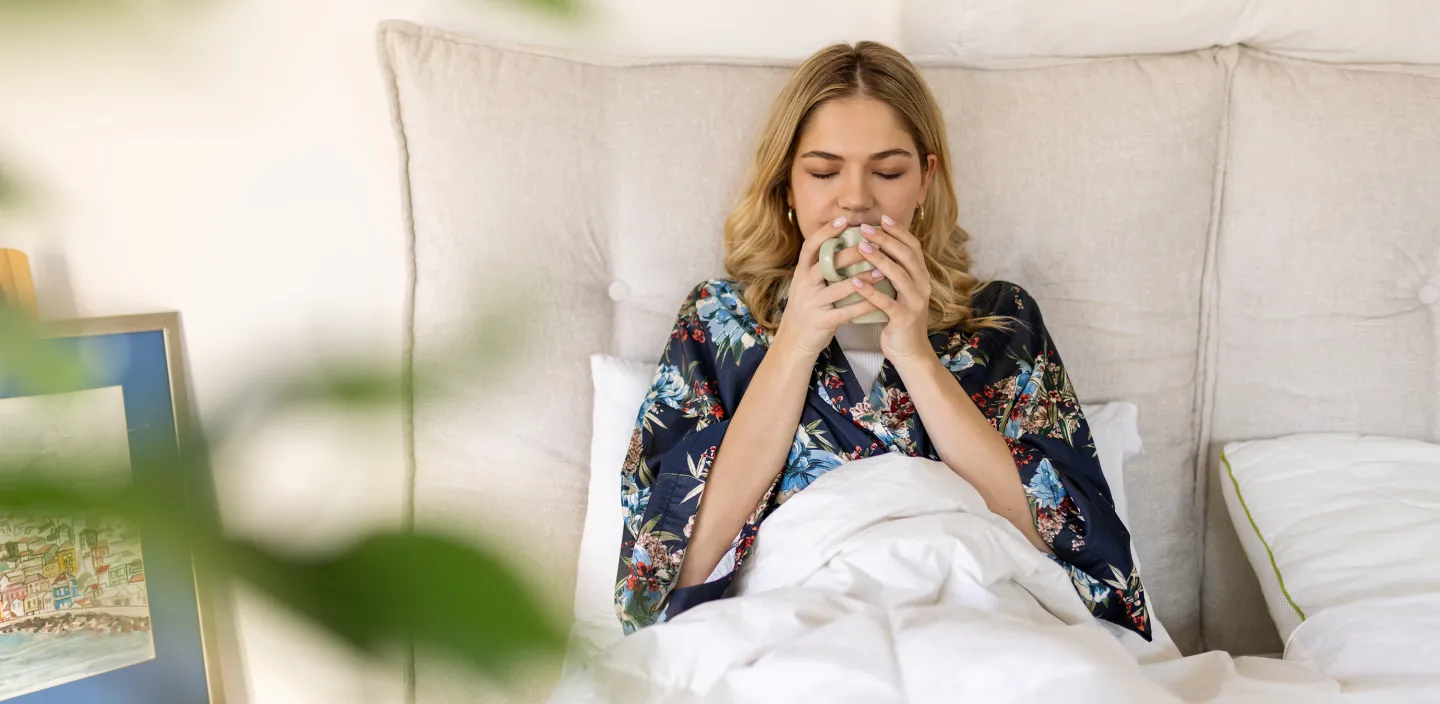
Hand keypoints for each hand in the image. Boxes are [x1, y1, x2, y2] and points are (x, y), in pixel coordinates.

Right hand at [773, 216, 882, 358]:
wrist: (794, 342)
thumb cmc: (808, 309)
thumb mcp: (808, 285)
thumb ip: (821, 268)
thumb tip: (843, 245)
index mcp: (801, 273)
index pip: (810, 246)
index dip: (826, 232)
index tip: (844, 220)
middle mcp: (804, 285)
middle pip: (827, 263)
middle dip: (851, 252)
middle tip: (873, 244)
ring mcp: (812, 303)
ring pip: (839, 287)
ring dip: (863, 278)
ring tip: (882, 271)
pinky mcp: (821, 321)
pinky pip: (845, 311)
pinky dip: (863, 305)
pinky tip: (878, 300)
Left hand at [848, 215, 934, 362]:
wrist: (910, 352)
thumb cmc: (898, 318)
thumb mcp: (899, 291)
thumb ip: (893, 272)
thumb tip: (872, 248)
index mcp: (921, 277)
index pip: (913, 247)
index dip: (899, 231)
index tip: (882, 218)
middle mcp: (922, 286)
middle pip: (906, 256)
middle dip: (886, 240)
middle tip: (865, 228)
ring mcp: (915, 302)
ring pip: (899, 275)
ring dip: (879, 259)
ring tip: (861, 248)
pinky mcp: (904, 319)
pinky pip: (887, 302)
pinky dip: (871, 291)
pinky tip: (855, 282)